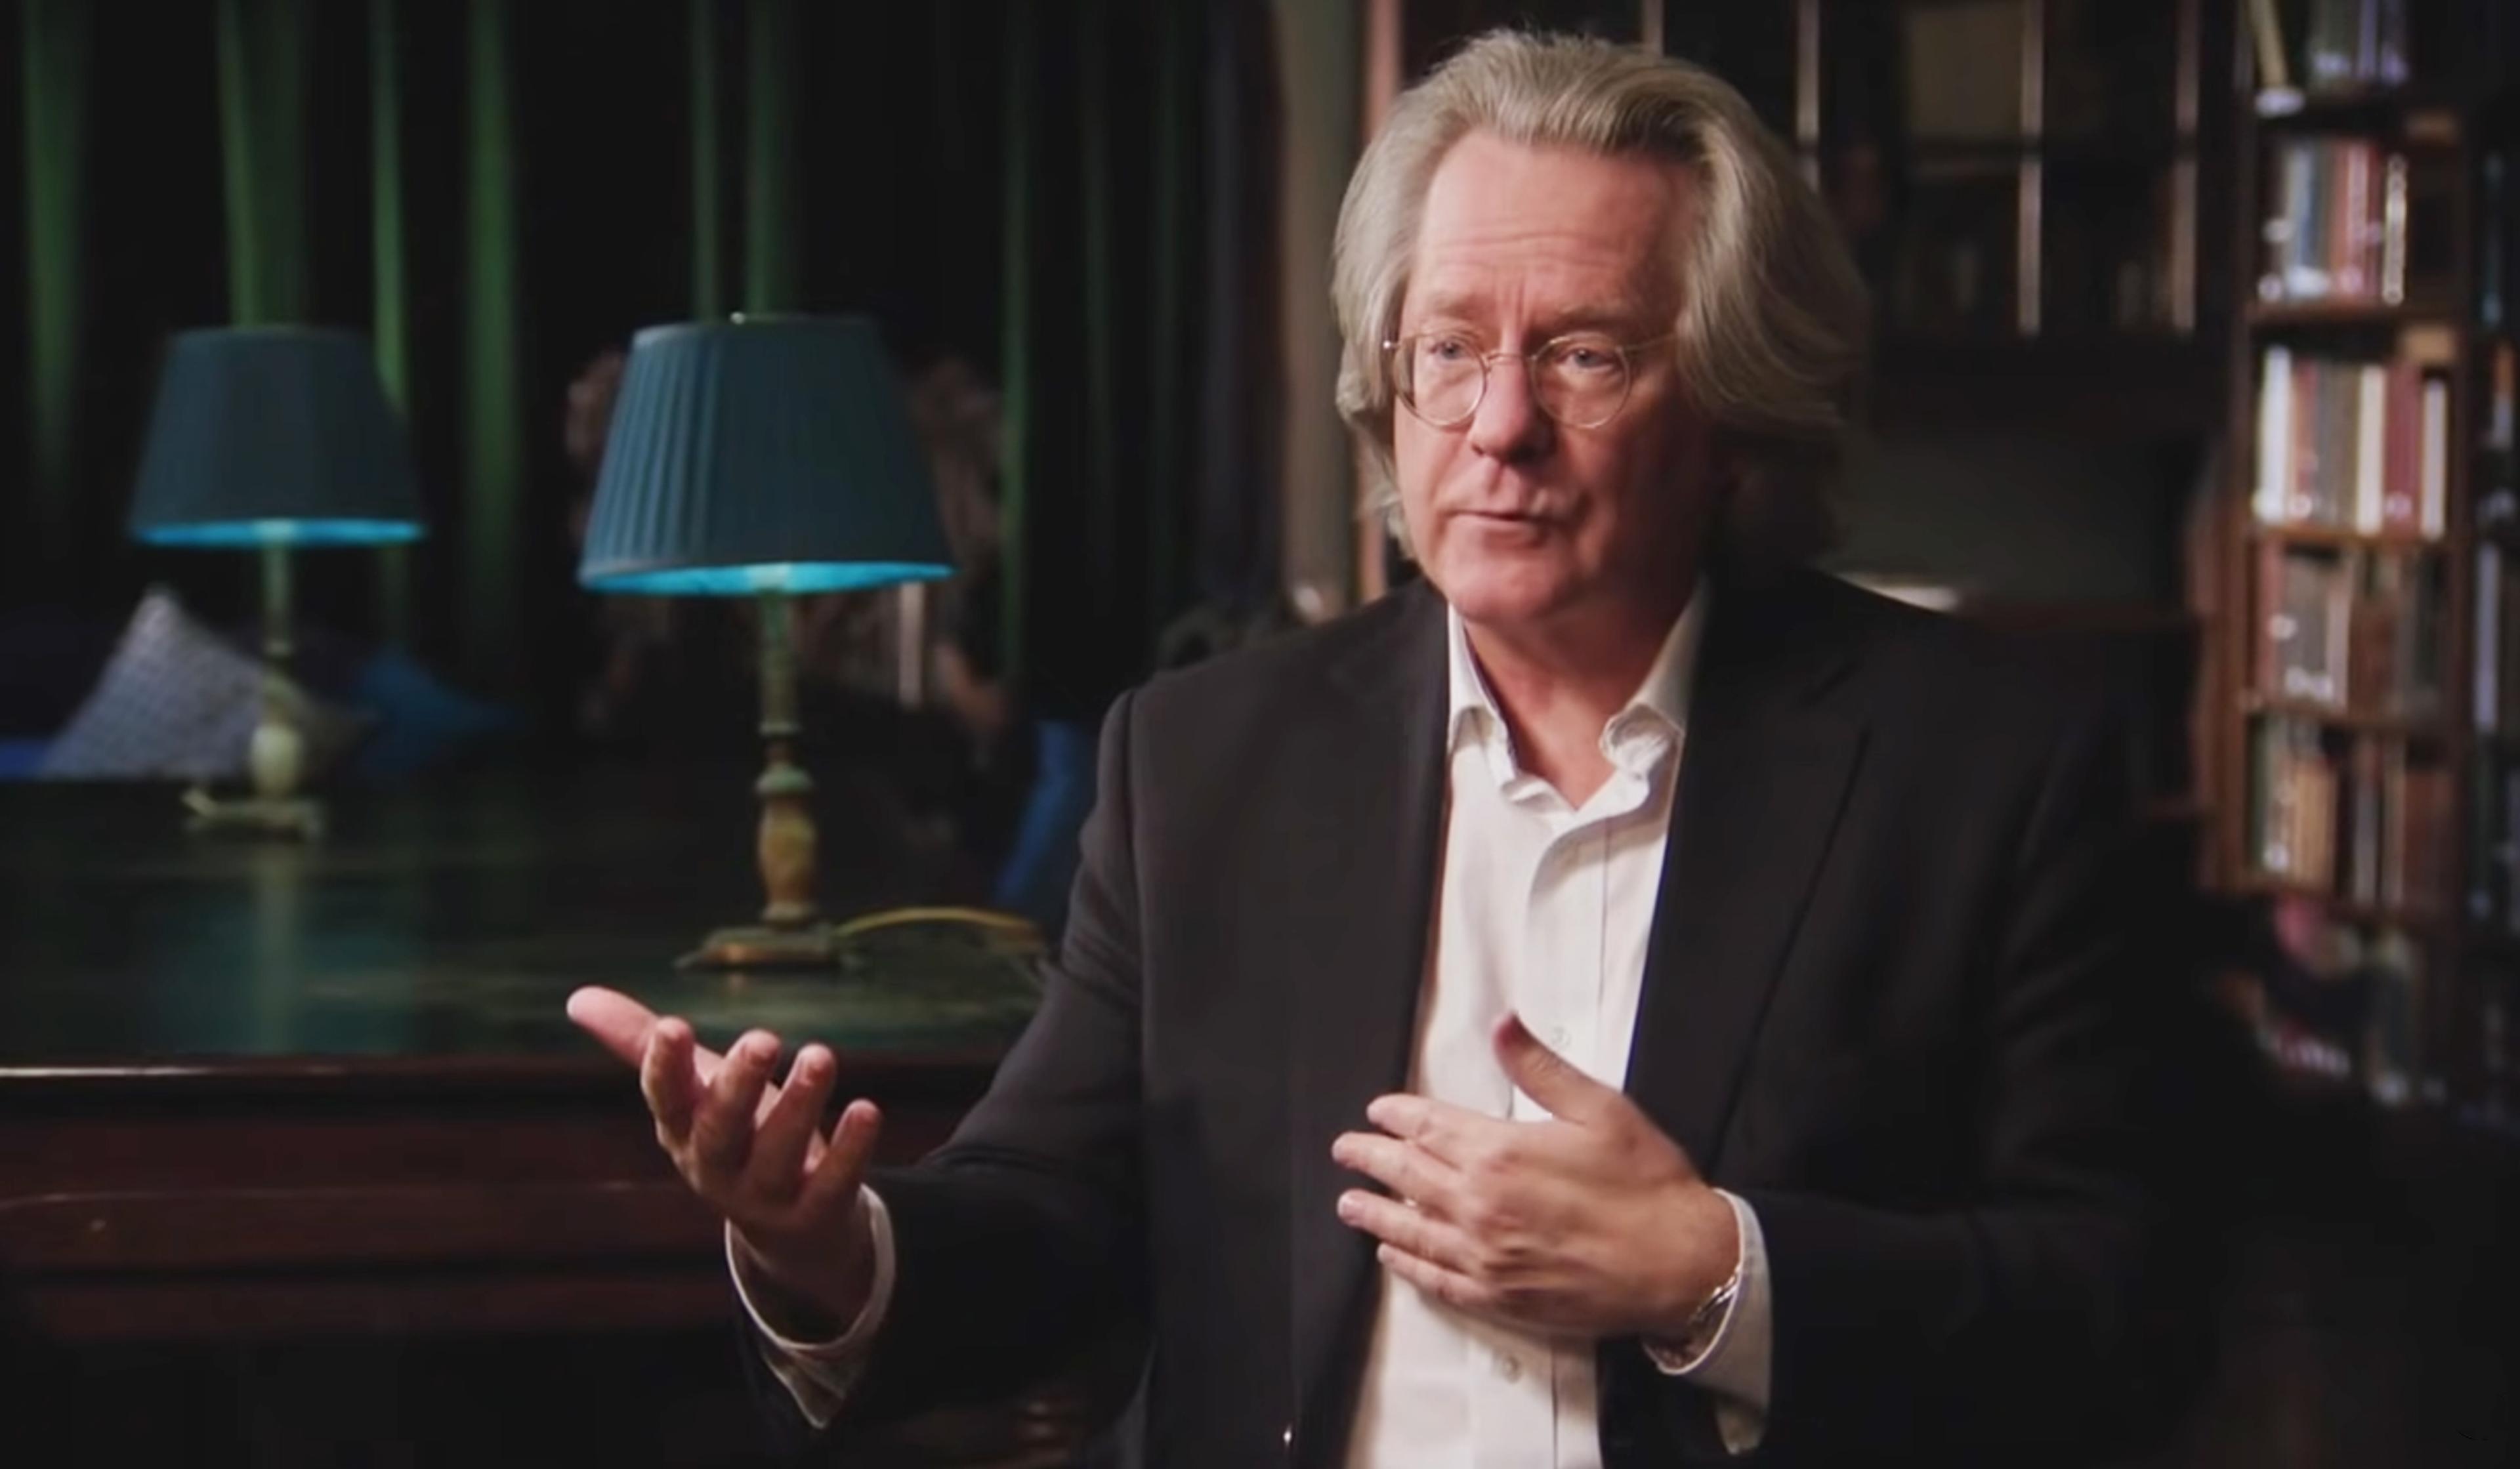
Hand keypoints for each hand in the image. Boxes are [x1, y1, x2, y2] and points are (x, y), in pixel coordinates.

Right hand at [566, 986, 883, 1327]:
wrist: (786, 1226)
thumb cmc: (734, 1134)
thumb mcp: (693, 1090)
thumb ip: (641, 1044)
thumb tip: (576, 997)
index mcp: (683, 1130)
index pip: (664, 1099)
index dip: (665, 1067)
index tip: (673, 1027)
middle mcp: (716, 1166)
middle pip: (719, 1131)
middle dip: (737, 1086)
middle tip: (764, 1037)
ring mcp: (764, 1196)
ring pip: (777, 1156)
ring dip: (800, 1105)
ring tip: (821, 1055)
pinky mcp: (815, 1211)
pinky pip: (833, 1184)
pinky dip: (850, 1150)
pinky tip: (866, 1109)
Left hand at [1331, 1013, 1738, 1340]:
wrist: (1682, 1264)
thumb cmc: (1646, 1185)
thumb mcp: (1598, 1108)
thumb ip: (1540, 1067)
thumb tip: (1502, 1024)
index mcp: (1499, 1152)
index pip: (1428, 1127)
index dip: (1397, 1116)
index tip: (1378, 1111)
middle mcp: (1479, 1206)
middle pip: (1407, 1177)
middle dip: (1371, 1160)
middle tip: (1346, 1151)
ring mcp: (1484, 1257)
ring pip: (1411, 1231)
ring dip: (1375, 1214)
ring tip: (1349, 1204)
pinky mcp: (1499, 1297)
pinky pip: (1438, 1281)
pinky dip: (1409, 1266)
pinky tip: (1393, 1257)